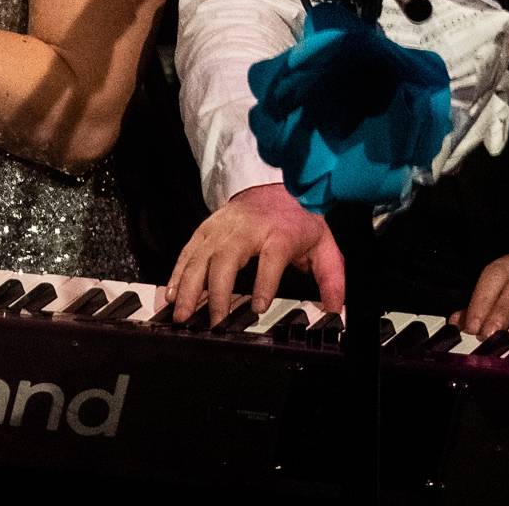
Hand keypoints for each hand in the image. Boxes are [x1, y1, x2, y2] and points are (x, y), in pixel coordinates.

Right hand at [165, 183, 344, 324]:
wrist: (278, 187)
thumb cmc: (300, 221)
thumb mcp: (324, 246)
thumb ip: (331, 278)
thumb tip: (336, 310)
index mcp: (279, 233)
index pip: (272, 257)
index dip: (265, 281)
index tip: (259, 306)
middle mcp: (248, 229)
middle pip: (228, 258)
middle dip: (218, 292)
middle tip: (214, 321)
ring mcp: (223, 227)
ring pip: (202, 256)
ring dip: (190, 287)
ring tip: (183, 314)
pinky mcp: (208, 227)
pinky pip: (189, 250)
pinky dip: (178, 272)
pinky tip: (172, 293)